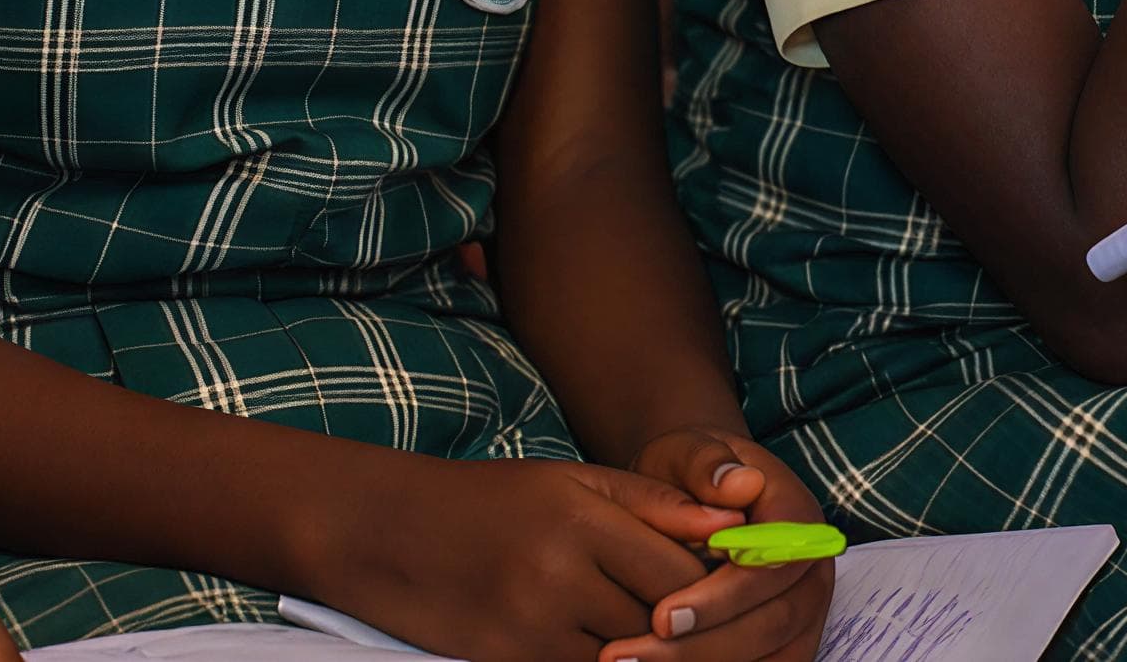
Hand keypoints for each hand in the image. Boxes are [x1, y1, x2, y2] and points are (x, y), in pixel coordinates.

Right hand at [302, 454, 745, 661]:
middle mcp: (559, 577)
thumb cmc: (495, 500)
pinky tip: (619, 645)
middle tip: (709, 617)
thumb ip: (656, 502)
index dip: (714, 583)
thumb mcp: (575, 481)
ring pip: (628, 658)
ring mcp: (532, 629)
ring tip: (670, 633)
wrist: (393, 535)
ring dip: (655, 649)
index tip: (729, 581)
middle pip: (659, 620)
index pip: (680, 570)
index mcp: (582, 518)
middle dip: (692, 624)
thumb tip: (733, 522)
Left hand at [603, 428, 833, 661]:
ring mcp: (805, 611)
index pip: (772, 565)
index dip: (722, 598)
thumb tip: (740, 485)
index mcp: (797, 515)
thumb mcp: (687, 451)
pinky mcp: (788, 642)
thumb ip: (707, 464)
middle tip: (632, 656)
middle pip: (772, 622)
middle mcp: (811, 568)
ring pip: (771, 657)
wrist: (696, 493)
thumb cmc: (690, 473)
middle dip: (702, 646)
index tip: (662, 617)